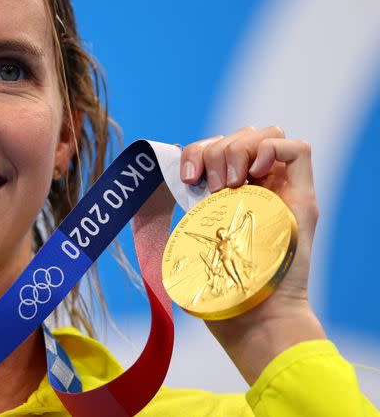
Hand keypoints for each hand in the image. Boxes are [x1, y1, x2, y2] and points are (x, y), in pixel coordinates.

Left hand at [179, 126, 325, 384]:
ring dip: (238, 150)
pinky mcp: (304, 198)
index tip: (186, 176)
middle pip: (240, 136)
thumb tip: (150, 195)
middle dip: (216, 150)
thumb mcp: (189, 243)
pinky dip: (272, 149)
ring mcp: (282, 192)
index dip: (198, 151)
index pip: (217, 148)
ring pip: (265, 135)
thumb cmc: (219, 291)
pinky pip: (298, 149)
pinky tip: (253, 174)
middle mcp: (258, 189)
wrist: (253, 318)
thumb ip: (182, 215)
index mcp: (228, 195)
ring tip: (229, 184)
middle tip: (211, 186)